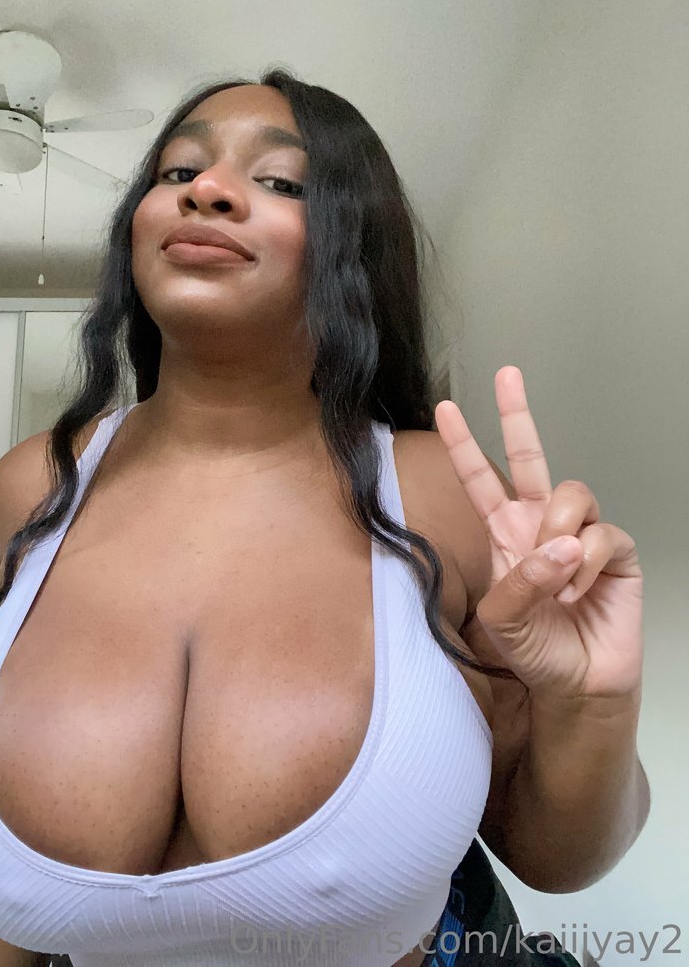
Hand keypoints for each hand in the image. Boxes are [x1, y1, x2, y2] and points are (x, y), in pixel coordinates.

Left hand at [434, 366, 643, 703]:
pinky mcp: (615, 553)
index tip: (446, 408)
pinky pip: (601, 535)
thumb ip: (518, 580)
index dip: (463, 446)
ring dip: (559, 533)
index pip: (480, 481)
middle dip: (517, 415)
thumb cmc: (534, 648)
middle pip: (530, 458)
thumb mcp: (501, 619)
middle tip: (506, 376)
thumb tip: (558, 546)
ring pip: (572, 493)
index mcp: (504, 534)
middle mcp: (540, 525)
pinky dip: (585, 566)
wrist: (576, 684)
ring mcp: (579, 535)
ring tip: (556, 577)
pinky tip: (578, 593)